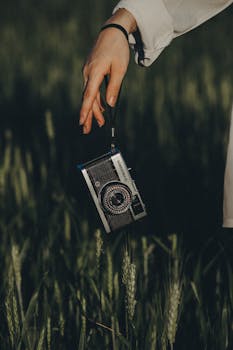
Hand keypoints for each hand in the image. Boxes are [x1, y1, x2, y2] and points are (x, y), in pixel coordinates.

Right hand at [79, 9, 136, 133]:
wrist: (112, 31)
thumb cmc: (118, 49)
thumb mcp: (120, 69)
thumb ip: (114, 87)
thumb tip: (110, 105)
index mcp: (94, 72)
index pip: (89, 96)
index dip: (85, 111)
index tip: (82, 122)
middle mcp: (88, 73)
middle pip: (88, 99)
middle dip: (88, 115)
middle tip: (87, 131)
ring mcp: (88, 72)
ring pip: (90, 95)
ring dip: (94, 109)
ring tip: (99, 123)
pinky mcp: (91, 71)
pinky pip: (92, 89)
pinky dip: (96, 99)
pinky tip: (101, 108)